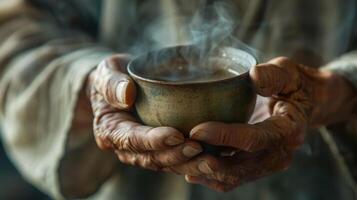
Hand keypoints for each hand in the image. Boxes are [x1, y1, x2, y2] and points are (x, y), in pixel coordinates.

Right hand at [87, 54, 202, 170]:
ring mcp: (144, 151)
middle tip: (199, 148)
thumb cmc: (111, 78)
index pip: (132, 139)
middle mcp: (127, 147)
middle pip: (152, 158)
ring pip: (167, 164)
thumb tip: (126, 93)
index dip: (153, 140)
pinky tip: (214, 159)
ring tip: (211, 160)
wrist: (116, 87)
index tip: (175, 135)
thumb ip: (111, 83)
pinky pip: (176, 160)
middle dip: (176, 155)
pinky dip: (194, 162)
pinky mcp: (160, 150)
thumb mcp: (106, 73)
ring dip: (189, 164)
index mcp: (111, 131)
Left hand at [168, 57, 355, 190]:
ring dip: (203, 170)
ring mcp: (266, 164)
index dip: (224, 136)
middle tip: (177, 149)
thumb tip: (255, 76)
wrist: (304, 106)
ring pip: (232, 177)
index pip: (254, 138)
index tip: (195, 130)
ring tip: (176, 160)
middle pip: (239, 166)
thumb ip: (274, 75)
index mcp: (288, 130)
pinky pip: (230, 179)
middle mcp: (278, 154)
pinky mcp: (255, 167)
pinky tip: (187, 168)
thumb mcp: (288, 73)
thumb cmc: (293, 86)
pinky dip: (208, 175)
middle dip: (206, 160)